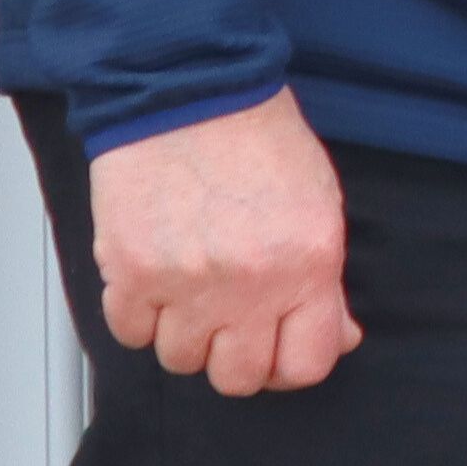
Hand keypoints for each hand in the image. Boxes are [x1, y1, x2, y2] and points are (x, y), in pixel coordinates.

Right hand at [90, 88, 359, 396]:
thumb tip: (336, 336)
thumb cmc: (256, 136)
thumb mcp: (319, 203)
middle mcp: (250, 284)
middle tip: (231, 319)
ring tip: (190, 285)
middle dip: (235, 354)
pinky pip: (130, 333)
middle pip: (239, 378)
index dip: (289, 363)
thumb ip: (325, 279)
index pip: (306, 365)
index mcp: (308, 264)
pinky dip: (139, 314)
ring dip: (185, 332)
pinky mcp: (131, 273)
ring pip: (181, 361)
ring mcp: (187, 283)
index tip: (277, 347)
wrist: (189, 88)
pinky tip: (155, 276)